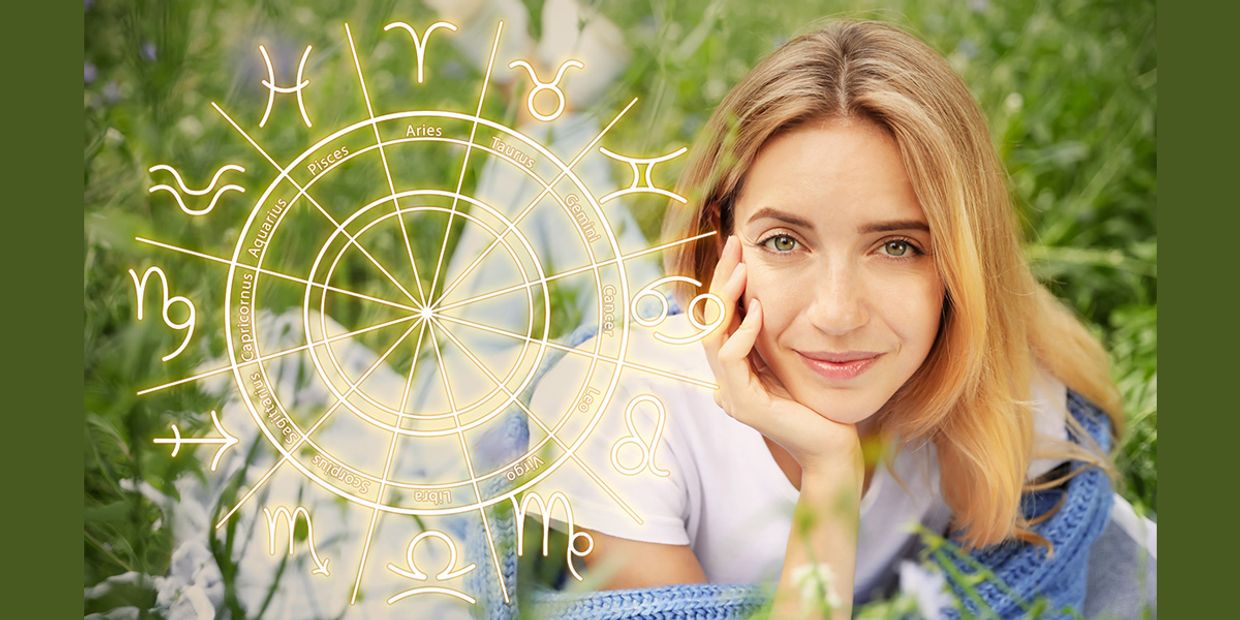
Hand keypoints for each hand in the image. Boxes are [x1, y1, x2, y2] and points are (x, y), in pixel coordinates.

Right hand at [701, 236, 862, 476]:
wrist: (834, 449)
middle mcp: (726, 380)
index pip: (719, 317)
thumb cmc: (820, 405)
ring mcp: (731, 394)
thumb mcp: (793, 360)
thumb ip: (776, 337)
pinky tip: (758, 309)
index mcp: (735, 369)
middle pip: (709, 321)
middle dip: (720, 280)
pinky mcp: (745, 405)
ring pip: (713, 336)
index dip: (724, 282)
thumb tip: (770, 293)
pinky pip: (732, 361)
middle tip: (734, 244)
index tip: (738, 247)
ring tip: (741, 268)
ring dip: (726, 299)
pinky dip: (743, 332)